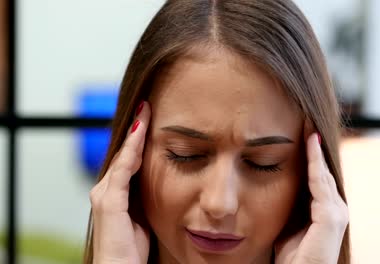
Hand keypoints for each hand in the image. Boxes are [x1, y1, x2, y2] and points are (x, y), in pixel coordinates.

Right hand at [89, 101, 150, 263]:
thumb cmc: (132, 250)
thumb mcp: (143, 217)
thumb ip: (146, 199)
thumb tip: (164, 185)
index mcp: (116, 194)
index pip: (129, 160)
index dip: (139, 140)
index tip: (150, 119)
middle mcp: (106, 190)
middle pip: (124, 153)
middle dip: (136, 130)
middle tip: (147, 107)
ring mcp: (104, 194)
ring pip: (123, 156)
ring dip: (134, 133)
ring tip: (145, 111)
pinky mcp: (109, 201)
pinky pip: (124, 169)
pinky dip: (132, 149)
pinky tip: (141, 132)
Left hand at [275, 124, 348, 263]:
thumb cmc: (293, 257)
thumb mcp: (290, 225)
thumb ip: (292, 207)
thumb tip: (279, 188)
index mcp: (326, 210)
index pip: (318, 176)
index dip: (311, 154)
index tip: (302, 131)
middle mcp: (336, 208)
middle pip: (323, 170)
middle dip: (315, 146)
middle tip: (306, 119)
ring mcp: (337, 212)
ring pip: (324, 172)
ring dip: (316, 148)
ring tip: (308, 125)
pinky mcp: (332, 217)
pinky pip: (320, 183)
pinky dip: (316, 161)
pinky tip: (310, 142)